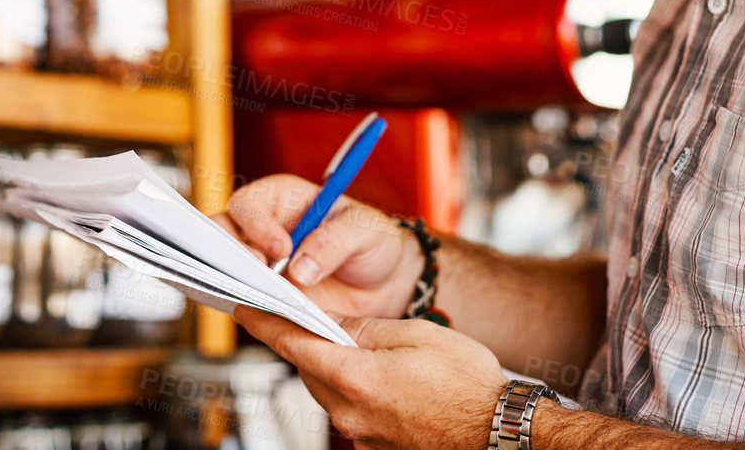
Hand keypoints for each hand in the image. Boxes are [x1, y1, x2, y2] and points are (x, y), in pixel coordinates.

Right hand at [217, 173, 419, 318]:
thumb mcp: (364, 231)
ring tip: (260, 295)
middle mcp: (263, 229)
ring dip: (234, 281)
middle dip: (231, 253)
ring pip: (225, 268)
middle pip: (222, 233)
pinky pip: (242, 300)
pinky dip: (244, 305)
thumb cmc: (374, 243)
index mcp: (282, 199)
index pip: (250, 204)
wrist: (387, 287)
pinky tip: (260, 312)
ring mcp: (261, 266)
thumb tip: (299, 268)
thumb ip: (334, 241)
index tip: (281, 249)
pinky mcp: (266, 297)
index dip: (257, 225)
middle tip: (260, 273)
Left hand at [235, 305, 504, 449]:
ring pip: (329, 391)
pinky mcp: (375, 448)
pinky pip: (351, 412)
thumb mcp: (416, 335)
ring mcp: (361, 436)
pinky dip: (356, 391)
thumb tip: (329, 322)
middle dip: (309, 343)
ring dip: (335, 367)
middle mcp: (350, 413)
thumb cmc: (468, 384)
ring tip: (368, 350)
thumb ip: (365, 329)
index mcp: (356, 377)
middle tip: (315, 318)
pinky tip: (386, 381)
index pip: (294, 344)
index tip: (244, 307)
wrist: (499, 433)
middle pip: (309, 369)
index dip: (265, 323)